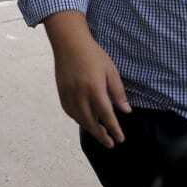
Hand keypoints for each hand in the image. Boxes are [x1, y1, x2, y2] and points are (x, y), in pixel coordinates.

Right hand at [45, 11, 130, 148]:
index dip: (113, 129)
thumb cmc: (93, 55)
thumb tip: (125, 111)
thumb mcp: (111, 71)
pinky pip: (69, 111)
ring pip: (79, 119)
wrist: (69, 43)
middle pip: (91, 122)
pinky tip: (84, 120)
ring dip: (89, 128)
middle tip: (110, 144)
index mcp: (95, 89)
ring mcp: (68, 94)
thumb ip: (118, 92)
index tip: (120, 139)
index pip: (106, 116)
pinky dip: (78, 119)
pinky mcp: (61, 92)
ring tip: (99, 134)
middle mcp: (80, 95)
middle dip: (101, 135)